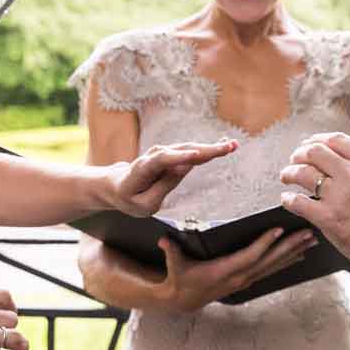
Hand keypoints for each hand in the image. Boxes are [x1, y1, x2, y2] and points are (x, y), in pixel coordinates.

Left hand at [109, 141, 236, 214]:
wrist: (117, 186)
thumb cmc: (130, 198)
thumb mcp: (144, 203)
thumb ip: (163, 186)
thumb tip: (184, 168)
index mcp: (143, 169)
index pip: (162, 160)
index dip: (180, 157)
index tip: (197, 155)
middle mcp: (155, 155)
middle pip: (182, 151)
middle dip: (205, 150)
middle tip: (228, 147)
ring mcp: (164, 153)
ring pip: (190, 149)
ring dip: (211, 147)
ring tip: (232, 146)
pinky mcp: (173, 155)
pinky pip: (191, 152)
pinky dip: (207, 149)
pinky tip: (225, 146)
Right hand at [147, 226, 317, 313]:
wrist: (184, 300)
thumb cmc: (180, 278)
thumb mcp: (174, 265)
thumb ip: (171, 252)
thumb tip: (164, 240)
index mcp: (224, 271)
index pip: (249, 256)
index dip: (264, 244)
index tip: (279, 229)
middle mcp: (240, 277)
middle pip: (269, 260)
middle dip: (290, 246)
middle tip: (308, 234)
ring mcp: (246, 280)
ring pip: (274, 265)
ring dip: (294, 252)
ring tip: (311, 241)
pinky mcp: (248, 280)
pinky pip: (271, 269)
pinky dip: (286, 261)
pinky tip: (299, 254)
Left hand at [277, 132, 349, 268]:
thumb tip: (344, 164)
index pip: (336, 140)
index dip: (317, 140)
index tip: (309, 144)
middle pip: (316, 152)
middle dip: (300, 154)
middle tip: (294, 160)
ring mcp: (340, 195)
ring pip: (303, 173)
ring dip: (290, 173)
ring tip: (286, 176)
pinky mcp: (329, 218)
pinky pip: (298, 202)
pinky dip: (288, 199)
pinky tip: (286, 199)